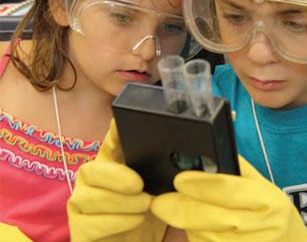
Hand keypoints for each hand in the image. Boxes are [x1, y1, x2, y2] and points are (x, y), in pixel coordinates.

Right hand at [67, 120, 165, 241]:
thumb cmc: (151, 215)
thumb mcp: (161, 189)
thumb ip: (162, 171)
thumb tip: (179, 156)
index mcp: (112, 163)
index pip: (110, 142)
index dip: (114, 132)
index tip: (122, 123)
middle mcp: (91, 181)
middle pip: (91, 169)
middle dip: (116, 176)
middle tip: (140, 185)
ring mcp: (81, 205)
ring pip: (89, 198)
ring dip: (121, 202)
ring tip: (145, 205)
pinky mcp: (79, 230)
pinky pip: (89, 225)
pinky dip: (115, 222)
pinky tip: (135, 220)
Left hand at [151, 156, 306, 241]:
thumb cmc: (272, 211)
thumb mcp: (263, 186)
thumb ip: (237, 171)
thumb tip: (204, 153)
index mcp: (268, 199)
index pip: (230, 190)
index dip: (201, 185)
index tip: (179, 179)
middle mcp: (262, 226)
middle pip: (213, 217)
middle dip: (182, 208)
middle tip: (161, 201)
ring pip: (206, 236)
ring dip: (186, 224)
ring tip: (176, 211)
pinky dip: (195, 237)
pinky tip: (192, 228)